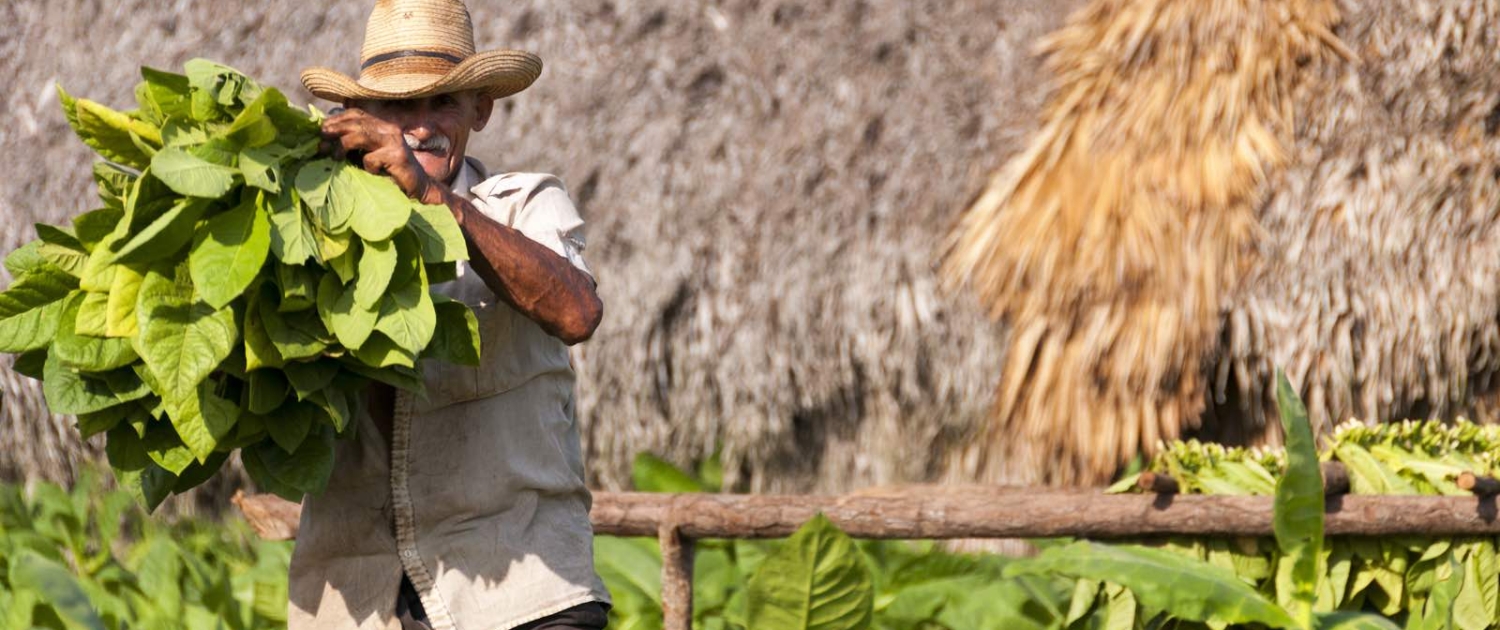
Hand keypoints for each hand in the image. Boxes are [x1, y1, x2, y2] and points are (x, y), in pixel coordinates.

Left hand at [319, 108, 436, 201]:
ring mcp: (394, 141)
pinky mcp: (398, 156)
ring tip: (335, 157)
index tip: (321, 130)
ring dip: (343, 145)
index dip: (337, 119)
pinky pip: (371, 158)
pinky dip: (367, 167)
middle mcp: (389, 129)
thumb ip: (353, 145)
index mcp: (382, 125)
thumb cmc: (389, 173)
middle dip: (335, 130)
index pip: (356, 114)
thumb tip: (325, 140)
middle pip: (356, 122)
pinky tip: (372, 174)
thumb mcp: (368, 154)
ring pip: (361, 135)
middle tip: (321, 142)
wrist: (418, 188)